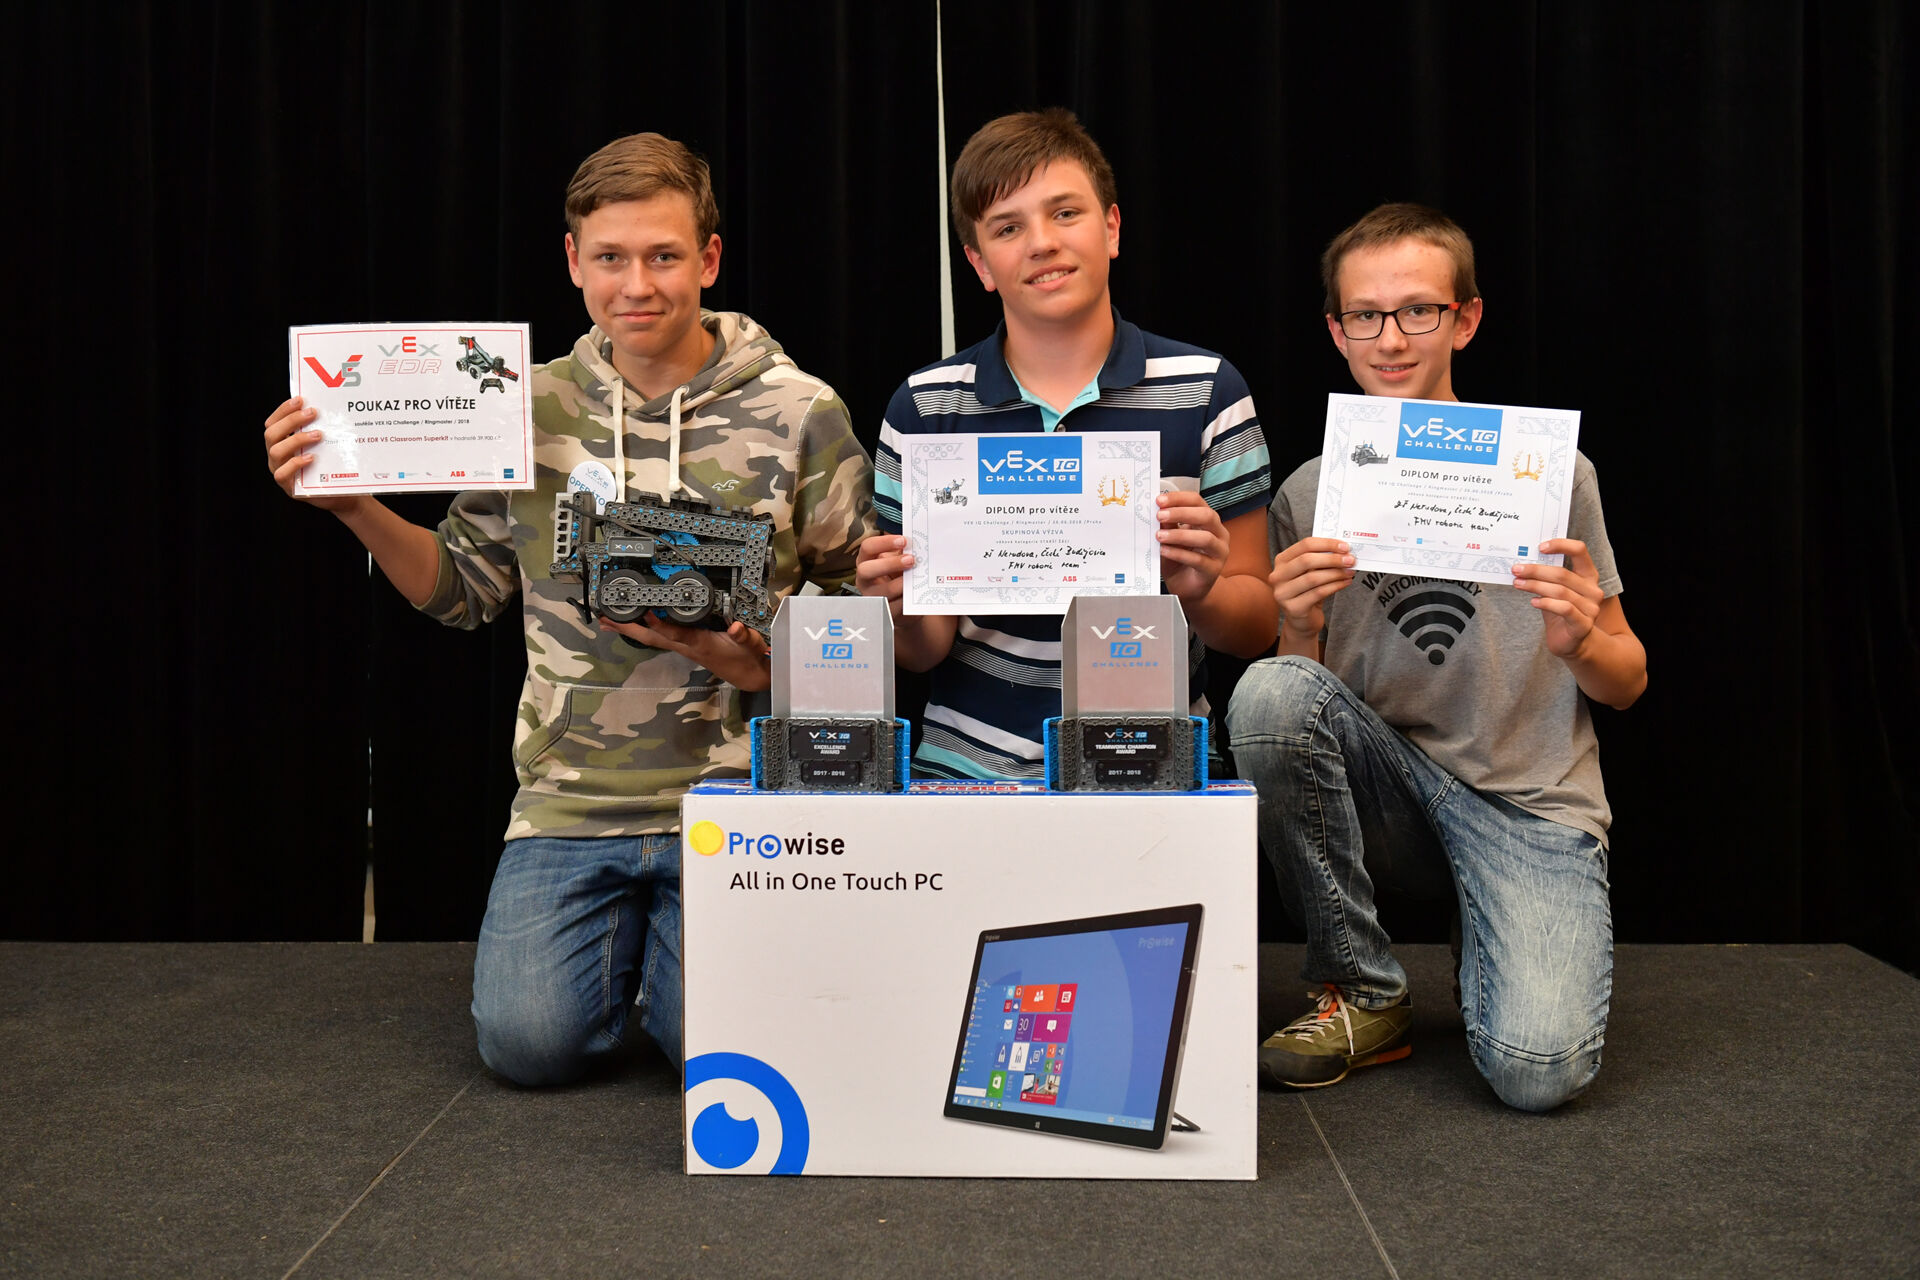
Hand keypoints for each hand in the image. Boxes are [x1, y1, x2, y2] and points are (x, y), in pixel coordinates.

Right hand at [263, 396, 361, 513]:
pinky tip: (311, 457)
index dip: (283, 410)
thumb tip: (327, 407)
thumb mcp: (323, 445)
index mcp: (281, 442)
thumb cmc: (331, 466)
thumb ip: (318, 429)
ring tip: (318, 435)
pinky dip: (295, 463)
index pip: (273, 422)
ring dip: (297, 439)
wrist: (343, 494)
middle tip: (313, 413)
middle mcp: (276, 456)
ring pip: (276, 451)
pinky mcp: (288, 487)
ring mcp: (280, 470)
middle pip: (271, 434)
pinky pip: (282, 474)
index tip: (300, 400)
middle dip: (291, 420)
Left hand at [599, 614, 771, 690]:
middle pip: (653, 638)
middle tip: (605, 619)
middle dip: (628, 629)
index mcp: (702, 644)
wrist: (750, 676)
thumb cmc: (749, 658)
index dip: (660, 625)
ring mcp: (685, 647)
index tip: (644, 614)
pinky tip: (634, 625)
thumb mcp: (751, 645)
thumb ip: (745, 636)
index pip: (677, 634)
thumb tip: (737, 628)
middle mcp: (688, 647)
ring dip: (629, 631)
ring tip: (607, 622)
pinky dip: (643, 630)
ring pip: (652, 638)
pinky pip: (659, 638)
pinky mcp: (686, 646)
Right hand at [856, 534, 912, 617]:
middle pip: (866, 570)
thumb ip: (903, 553)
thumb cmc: (900, 574)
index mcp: (867, 560)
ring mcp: (871, 596)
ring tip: (915, 579)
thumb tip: (915, 546)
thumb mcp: (899, 561)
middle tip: (911, 560)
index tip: (904, 540)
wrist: (906, 601)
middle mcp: (864, 578)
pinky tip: (914, 594)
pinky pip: (893, 607)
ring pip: (881, 592)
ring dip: (900, 584)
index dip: (884, 542)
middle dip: (889, 564)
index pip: (868, 547)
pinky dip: (904, 600)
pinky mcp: (882, 612)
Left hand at [1155, 490, 1228, 605]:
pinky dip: (1179, 554)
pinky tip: (1164, 551)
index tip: (1159, 500)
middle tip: (1160, 515)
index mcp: (1208, 521)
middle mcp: (1219, 534)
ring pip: (1205, 538)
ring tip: (1159, 535)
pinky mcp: (1214, 570)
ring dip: (1179, 535)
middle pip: (1206, 516)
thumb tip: (1158, 510)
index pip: (1198, 502)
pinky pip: (1198, 560)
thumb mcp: (1170, 540)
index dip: (1179, 498)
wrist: (1188, 590)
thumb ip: (1168, 525)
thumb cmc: (1179, 561)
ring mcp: (1219, 552)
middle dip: (1181, 513)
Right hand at [1268, 537, 1355, 644]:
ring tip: (1350, 572)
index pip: (1304, 545)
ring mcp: (1283, 593)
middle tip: (1350, 560)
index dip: (1326, 544)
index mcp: (1282, 561)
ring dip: (1336, 573)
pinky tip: (1346, 582)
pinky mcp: (1293, 608)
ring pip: (1313, 578)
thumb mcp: (1311, 572)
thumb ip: (1321, 560)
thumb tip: (1343, 551)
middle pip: (1306, 560)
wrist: (1302, 619)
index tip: (1345, 546)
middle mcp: (1277, 576)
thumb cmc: (1308, 591)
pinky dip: (1335, 586)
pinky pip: (1318, 593)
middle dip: (1332, 559)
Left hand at [1511, 538, 1603, 658]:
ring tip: (1518, 584)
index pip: (1580, 551)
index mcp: (1588, 576)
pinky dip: (1546, 603)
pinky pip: (1564, 609)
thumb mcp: (1552, 590)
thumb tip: (1521, 563)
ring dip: (1536, 586)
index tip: (1540, 547)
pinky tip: (1533, 601)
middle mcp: (1593, 590)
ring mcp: (1591, 608)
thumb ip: (1545, 577)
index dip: (1561, 545)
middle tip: (1516, 569)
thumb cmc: (1559, 612)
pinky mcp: (1583, 624)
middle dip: (1536, 571)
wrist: (1569, 641)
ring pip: (1560, 591)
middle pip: (1563, 574)